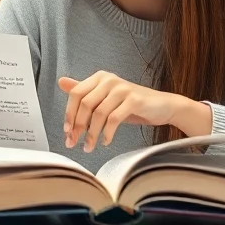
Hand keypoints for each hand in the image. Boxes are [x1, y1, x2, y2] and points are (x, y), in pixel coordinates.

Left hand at [57, 71, 194, 151]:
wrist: (163, 106)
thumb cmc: (131, 104)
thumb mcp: (105, 98)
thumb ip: (85, 92)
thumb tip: (61, 82)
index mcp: (99, 77)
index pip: (76, 94)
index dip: (69, 114)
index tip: (66, 132)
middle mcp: (109, 79)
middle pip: (85, 104)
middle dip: (77, 126)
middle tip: (74, 143)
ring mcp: (122, 88)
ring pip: (98, 114)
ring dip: (92, 134)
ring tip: (89, 147)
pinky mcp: (134, 100)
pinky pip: (114, 119)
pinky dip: (107, 133)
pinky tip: (106, 141)